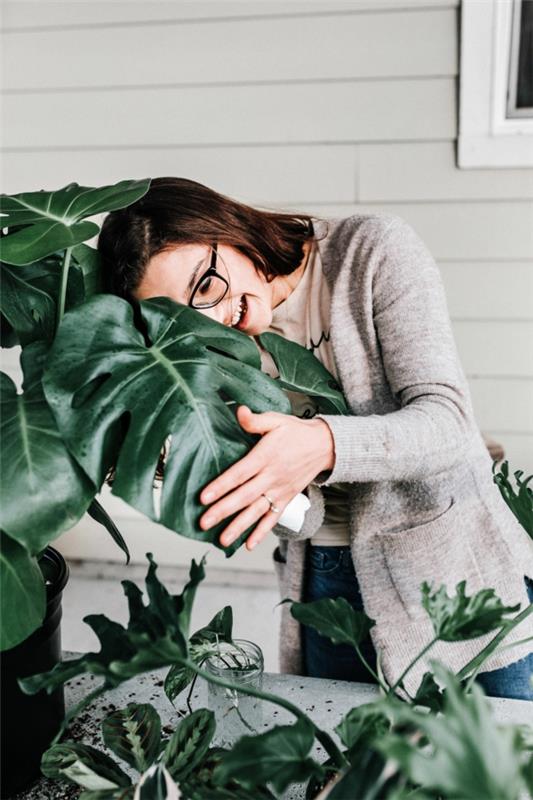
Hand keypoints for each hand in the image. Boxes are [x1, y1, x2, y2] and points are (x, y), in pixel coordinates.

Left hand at [199, 405, 334, 550]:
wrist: (324, 445)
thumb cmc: (295, 432)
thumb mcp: (276, 420)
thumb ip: (255, 420)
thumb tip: (239, 411)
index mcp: (266, 456)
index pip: (239, 473)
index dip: (221, 485)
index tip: (204, 497)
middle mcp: (272, 476)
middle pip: (244, 496)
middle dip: (223, 510)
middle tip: (204, 522)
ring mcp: (280, 490)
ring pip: (256, 511)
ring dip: (239, 527)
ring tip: (222, 540)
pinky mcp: (286, 499)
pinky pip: (273, 518)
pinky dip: (261, 532)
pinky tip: (248, 544)